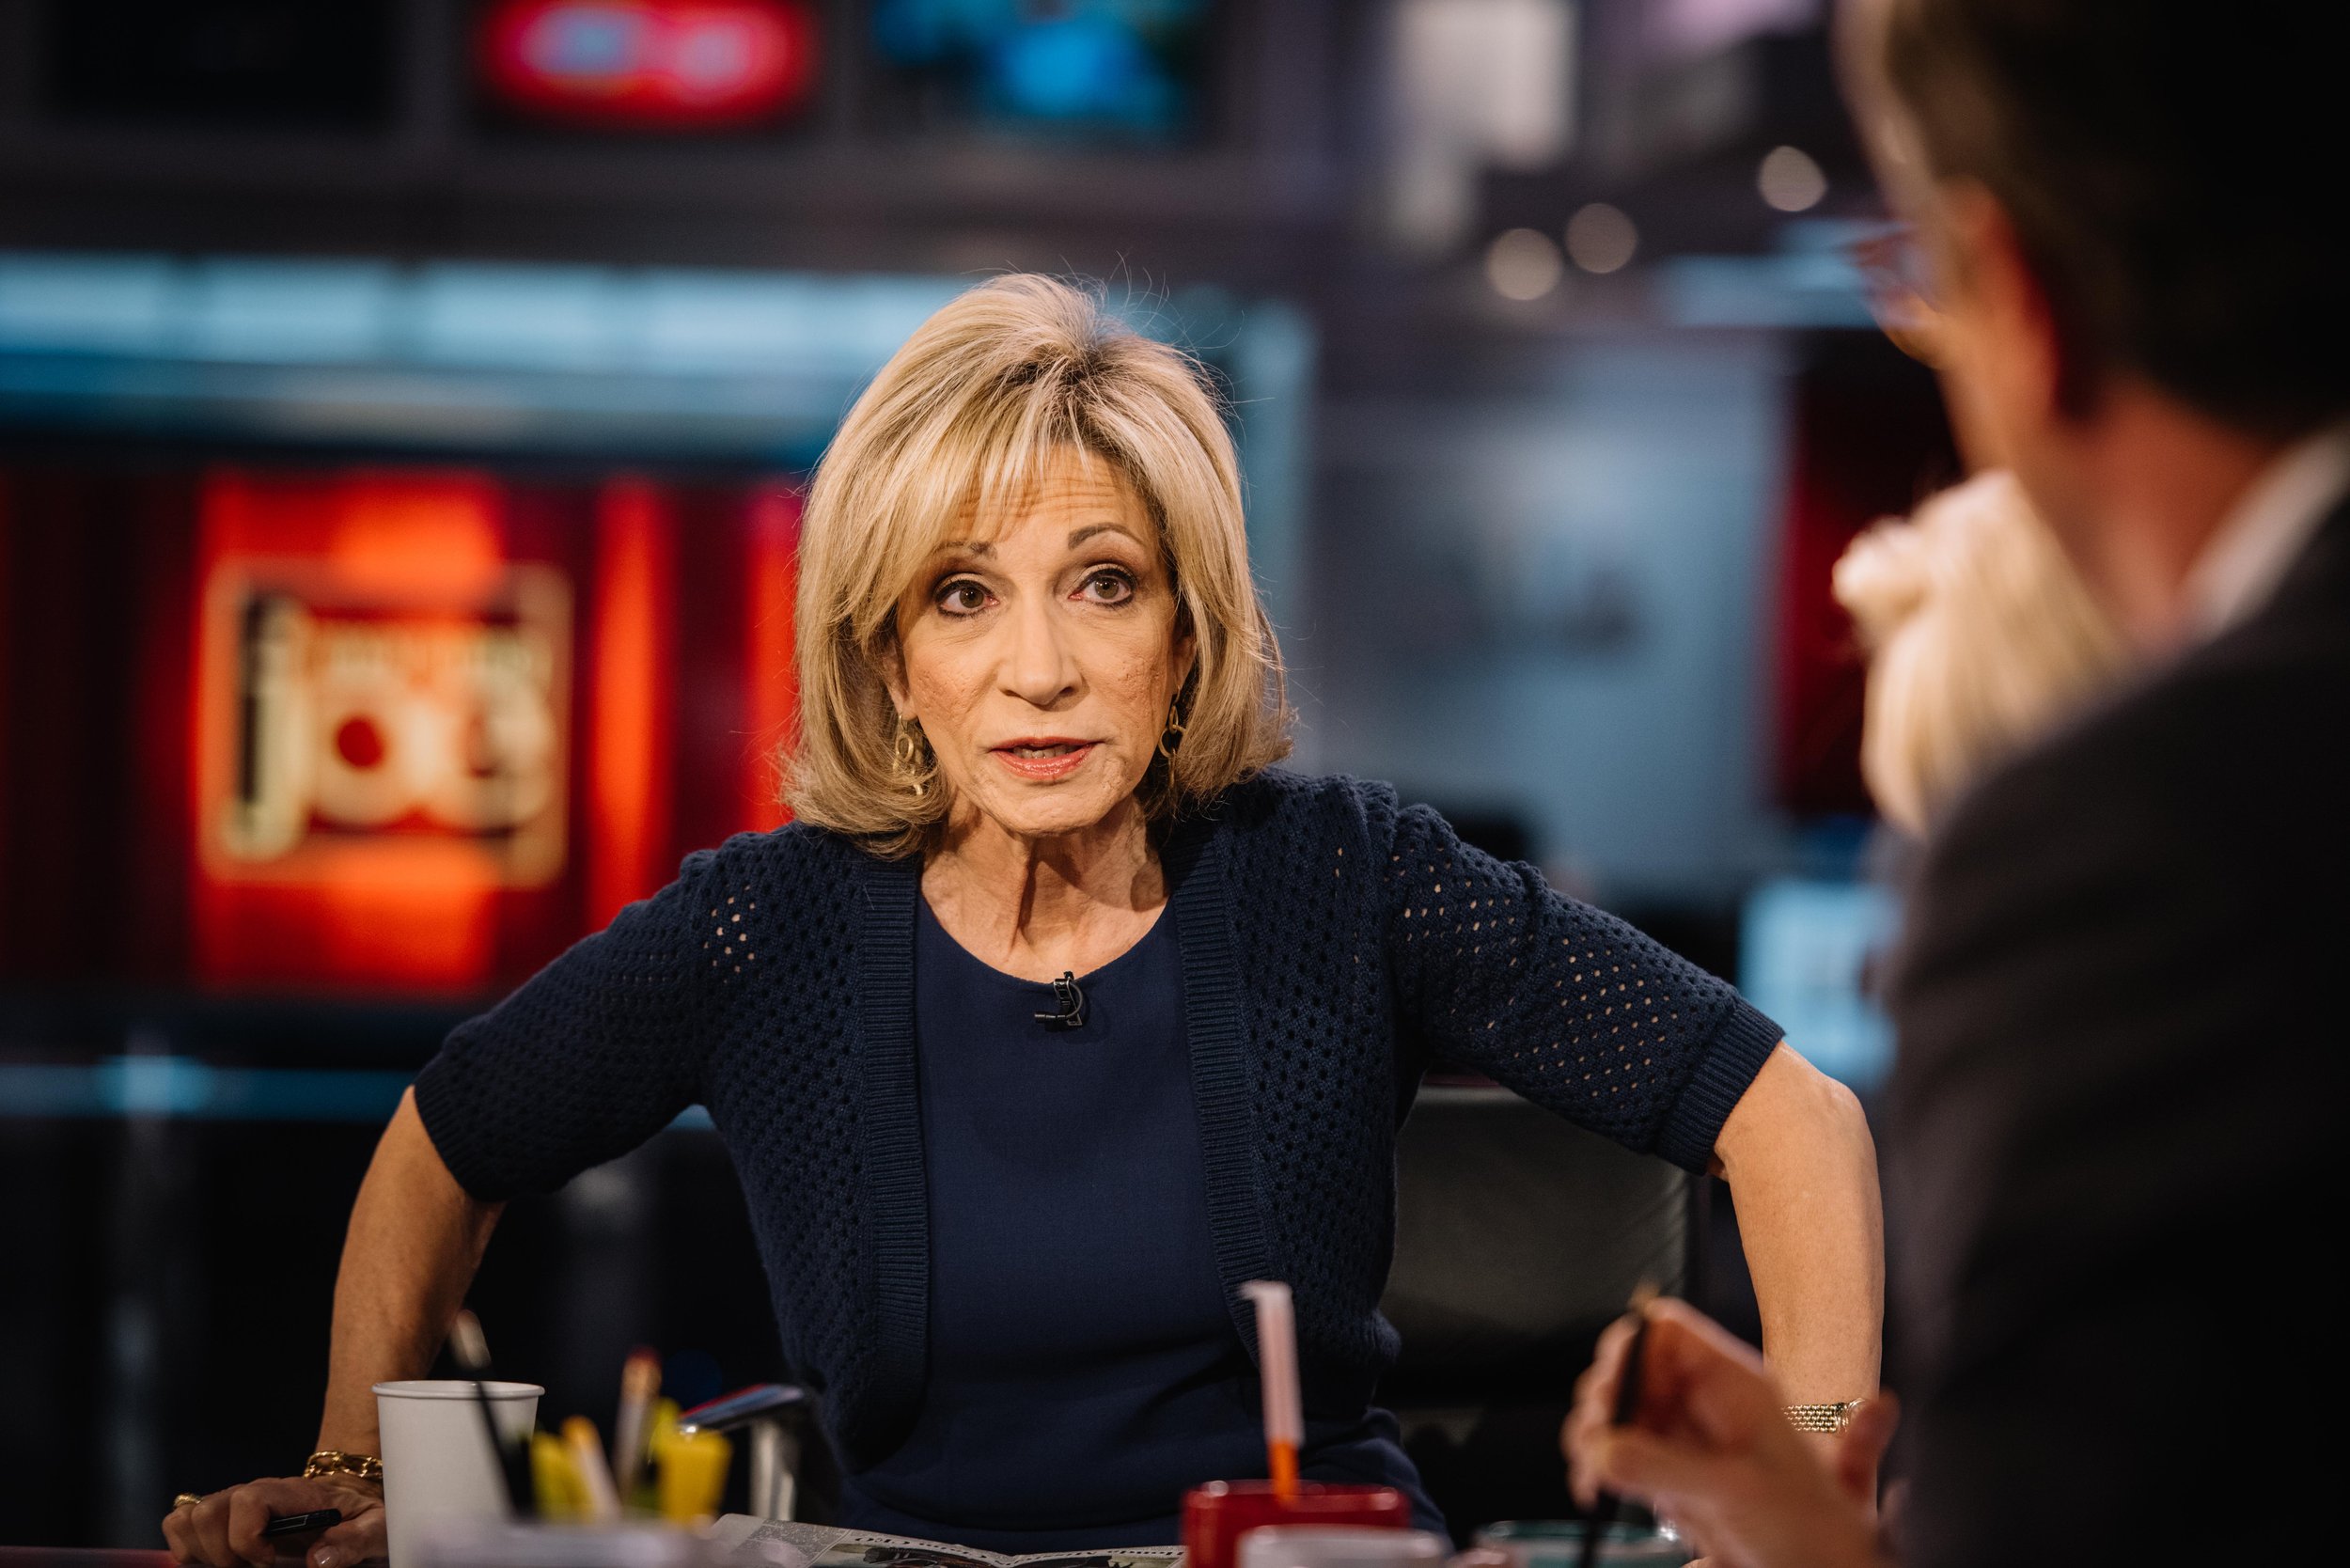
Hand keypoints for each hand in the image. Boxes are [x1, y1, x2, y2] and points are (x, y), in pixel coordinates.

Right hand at [164, 1474, 385, 1567]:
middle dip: (220, 1553)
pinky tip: (220, 1562)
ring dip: (201, 1552)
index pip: (247, 1501)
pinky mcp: (220, 1520)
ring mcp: (232, 1505)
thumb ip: (354, 1540)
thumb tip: (318, 1559)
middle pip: (206, 1512)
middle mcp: (253, 1493)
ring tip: (235, 1566)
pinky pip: (181, 1525)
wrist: (349, 1500)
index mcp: (291, 1493)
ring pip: (186, 1519)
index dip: (247, 1539)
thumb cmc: (360, 1514)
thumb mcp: (375, 1527)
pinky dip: (189, 1549)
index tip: (269, 1563)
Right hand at [1561, 1299, 1896, 1567]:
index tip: (1611, 1398)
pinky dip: (1597, 1467)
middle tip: (1593, 1441)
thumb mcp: (1735, 1490)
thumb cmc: (1808, 1526)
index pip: (1664, 1332)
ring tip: (1591, 1475)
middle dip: (1602, 1403)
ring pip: (1617, 1412)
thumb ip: (1664, 1466)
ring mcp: (1683, 1436)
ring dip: (1592, 1437)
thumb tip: (1600, 1448)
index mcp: (1731, 1383)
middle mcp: (1701, 1401)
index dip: (1630, 1355)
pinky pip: (1619, 1452)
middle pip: (1629, 1370)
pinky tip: (1595, 1491)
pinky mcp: (1670, 1471)